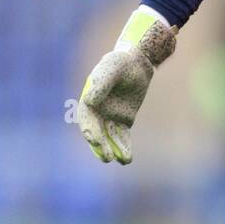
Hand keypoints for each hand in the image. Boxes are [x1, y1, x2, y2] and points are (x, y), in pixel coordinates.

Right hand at [78, 8, 176, 163]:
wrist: (137, 63)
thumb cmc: (122, 63)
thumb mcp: (112, 69)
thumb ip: (102, 83)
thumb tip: (90, 101)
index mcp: (89, 100)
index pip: (87, 119)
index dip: (90, 131)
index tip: (96, 141)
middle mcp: (96, 111)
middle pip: (97, 132)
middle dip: (101, 146)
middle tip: (107, 157)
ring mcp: (109, 117)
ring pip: (109, 138)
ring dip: (114, 150)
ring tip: (123, 160)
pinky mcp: (123, 121)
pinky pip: (122, 137)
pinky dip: (124, 147)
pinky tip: (127, 158)